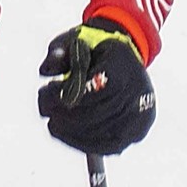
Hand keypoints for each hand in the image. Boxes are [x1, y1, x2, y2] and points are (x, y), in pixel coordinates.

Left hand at [37, 19, 154, 153]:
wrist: (126, 60)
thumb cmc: (96, 50)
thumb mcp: (76, 40)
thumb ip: (59, 51)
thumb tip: (45, 70)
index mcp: (122, 65)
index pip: (90, 89)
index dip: (63, 95)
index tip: (45, 91)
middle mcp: (137, 91)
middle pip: (93, 114)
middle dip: (62, 115)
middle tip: (45, 109)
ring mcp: (140, 114)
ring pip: (99, 134)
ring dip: (69, 131)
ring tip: (53, 122)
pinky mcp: (138, 132)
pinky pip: (107, 146)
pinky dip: (82, 143)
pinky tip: (65, 134)